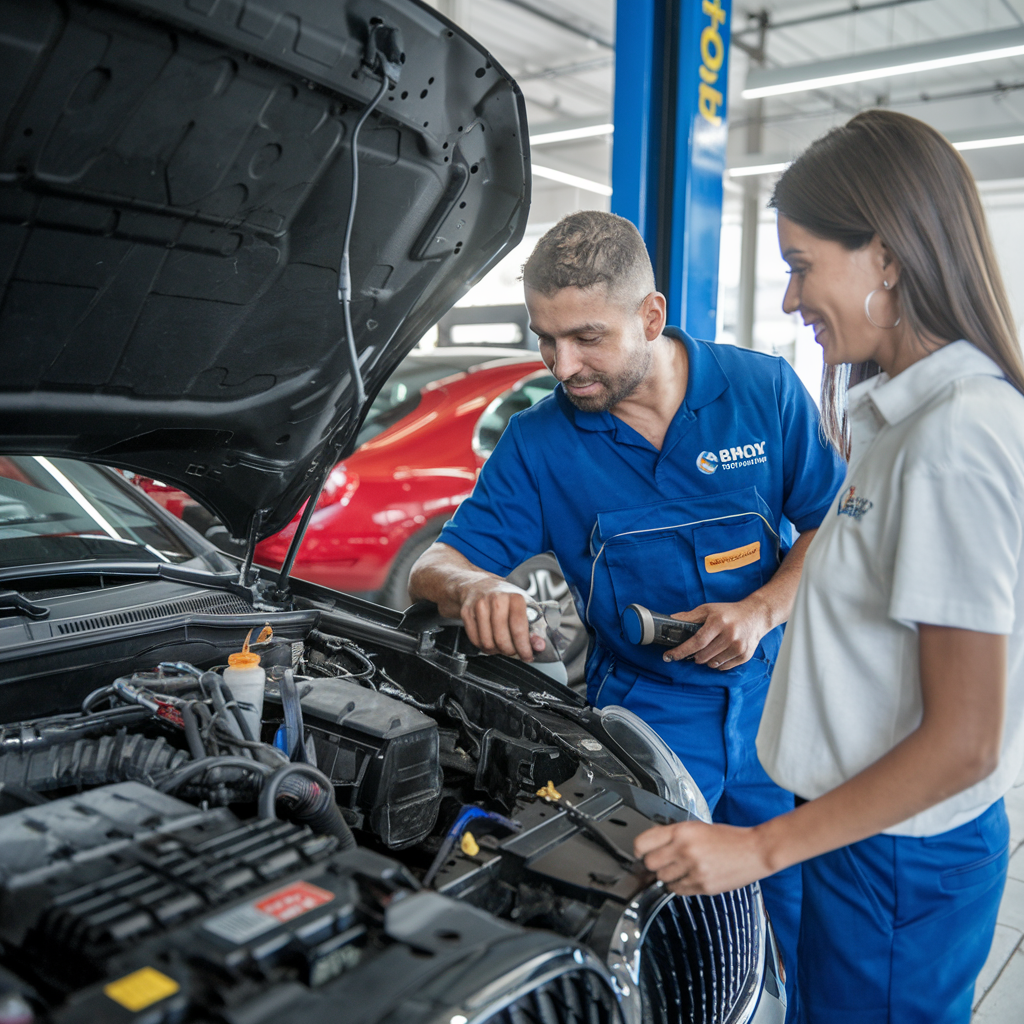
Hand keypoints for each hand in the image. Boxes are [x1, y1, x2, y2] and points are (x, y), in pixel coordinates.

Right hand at [458, 577, 546, 661]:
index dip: (524, 647)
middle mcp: (496, 599)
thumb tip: (539, 645)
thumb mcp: (525, 607)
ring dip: (496, 650)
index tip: (528, 655)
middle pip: (501, 639)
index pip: (518, 629)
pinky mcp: (466, 613)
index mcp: (514, 597)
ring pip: (487, 643)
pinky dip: (484, 647)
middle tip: (515, 651)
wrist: (480, 585)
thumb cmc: (505, 598)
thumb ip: (534, 627)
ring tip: (503, 645)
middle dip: (510, 651)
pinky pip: (475, 641)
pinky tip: (491, 641)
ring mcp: (479, 606)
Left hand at [634, 820, 769, 895]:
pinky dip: (679, 886)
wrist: (754, 851)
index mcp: (682, 831)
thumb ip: (675, 835)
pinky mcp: (702, 886)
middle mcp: (685, 850)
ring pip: (662, 879)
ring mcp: (693, 870)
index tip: (639, 852)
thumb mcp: (697, 827)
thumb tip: (653, 845)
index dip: (638, 849)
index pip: (643, 843)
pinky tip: (688, 877)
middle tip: (662, 861)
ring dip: (666, 876)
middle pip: (650, 864)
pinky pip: (677, 891)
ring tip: (679, 868)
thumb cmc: (728, 837)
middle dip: (653, 864)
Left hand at [664, 597, 771, 669]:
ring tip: (709, 650)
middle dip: (693, 656)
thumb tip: (671, 620)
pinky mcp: (745, 655)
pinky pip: (724, 667)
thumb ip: (689, 616)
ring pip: (713, 664)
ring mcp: (739, 647)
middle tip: (694, 651)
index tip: (669, 656)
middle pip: (703, 656)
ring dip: (706, 660)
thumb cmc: (729, 612)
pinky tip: (719, 653)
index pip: (696, 642)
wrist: (756, 616)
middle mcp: (730, 635)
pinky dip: (717, 663)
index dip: (681, 651)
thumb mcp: (708, 609)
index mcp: (718, 622)